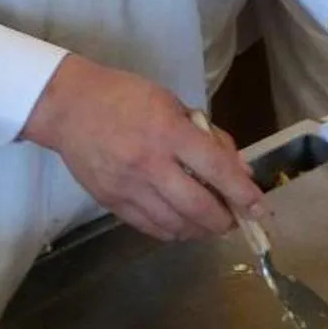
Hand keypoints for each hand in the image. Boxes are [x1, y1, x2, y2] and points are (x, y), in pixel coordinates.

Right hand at [21, 53, 259, 240]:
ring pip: (174, 224)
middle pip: (197, 207)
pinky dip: (173, 231)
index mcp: (168, 133)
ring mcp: (128, 187)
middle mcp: (149, 164)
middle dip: (224, 221)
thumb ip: (209, 137)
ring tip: (211, 224)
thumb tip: (239, 169)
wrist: (68, 107)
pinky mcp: (110, 202)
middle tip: (235, 220)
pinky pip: (149, 227)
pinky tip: (183, 225)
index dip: (242, 193)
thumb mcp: (173, 104)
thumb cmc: (126, 97)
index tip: (259, 207)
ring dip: (200, 230)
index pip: (216, 170)